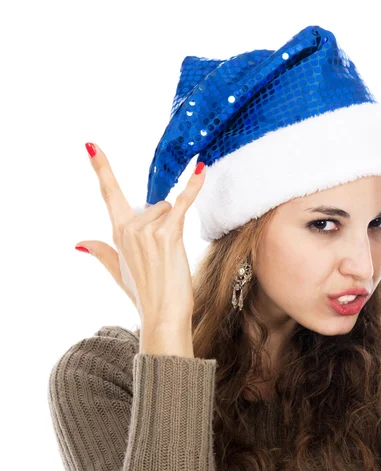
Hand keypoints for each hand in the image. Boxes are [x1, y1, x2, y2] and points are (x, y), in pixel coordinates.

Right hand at [75, 142, 205, 326]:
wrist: (162, 313)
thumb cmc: (145, 295)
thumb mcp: (119, 272)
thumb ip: (101, 252)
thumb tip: (80, 243)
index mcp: (117, 233)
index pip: (109, 195)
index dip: (101, 169)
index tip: (91, 146)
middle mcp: (129, 228)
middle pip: (154, 205)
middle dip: (163, 222)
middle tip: (163, 254)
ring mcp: (147, 230)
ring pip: (168, 208)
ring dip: (174, 226)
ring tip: (171, 255)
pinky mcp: (168, 234)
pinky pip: (183, 203)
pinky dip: (193, 187)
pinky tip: (200, 170)